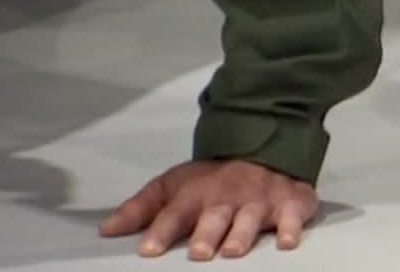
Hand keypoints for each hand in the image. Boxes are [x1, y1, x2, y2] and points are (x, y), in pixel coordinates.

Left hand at [99, 159, 316, 259]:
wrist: (264, 147)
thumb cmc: (212, 178)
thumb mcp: (172, 185)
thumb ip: (141, 208)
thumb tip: (105, 230)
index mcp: (196, 193)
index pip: (175, 212)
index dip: (162, 230)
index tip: (148, 250)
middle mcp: (228, 197)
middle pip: (215, 216)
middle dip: (206, 234)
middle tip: (198, 253)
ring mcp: (261, 200)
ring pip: (250, 217)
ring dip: (242, 234)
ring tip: (232, 251)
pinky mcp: (292, 202)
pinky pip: (294, 214)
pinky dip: (293, 227)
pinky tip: (288, 241)